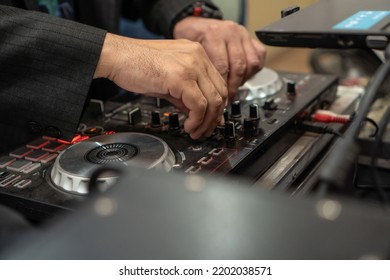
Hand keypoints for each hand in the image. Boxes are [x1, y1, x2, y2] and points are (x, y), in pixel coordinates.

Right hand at [94, 33, 227, 138]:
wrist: (116, 57)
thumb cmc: (136, 65)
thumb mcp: (169, 81)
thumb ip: (187, 96)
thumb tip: (200, 114)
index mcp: (197, 53)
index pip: (218, 83)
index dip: (218, 106)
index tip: (212, 120)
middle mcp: (198, 56)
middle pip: (220, 92)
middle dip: (214, 117)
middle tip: (205, 130)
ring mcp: (191, 65)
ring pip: (213, 100)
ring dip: (206, 122)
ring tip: (195, 131)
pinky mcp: (181, 77)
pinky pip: (199, 105)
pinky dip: (197, 120)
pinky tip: (188, 126)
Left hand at [173, 17, 265, 101]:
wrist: (196, 24)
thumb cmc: (191, 38)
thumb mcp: (189, 53)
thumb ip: (199, 71)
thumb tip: (206, 96)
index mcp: (213, 35)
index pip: (222, 67)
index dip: (222, 87)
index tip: (220, 100)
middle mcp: (230, 33)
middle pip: (239, 66)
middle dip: (234, 87)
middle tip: (228, 99)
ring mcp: (242, 34)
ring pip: (252, 63)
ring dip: (244, 79)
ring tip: (234, 88)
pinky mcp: (250, 37)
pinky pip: (259, 56)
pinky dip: (253, 70)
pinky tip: (242, 76)